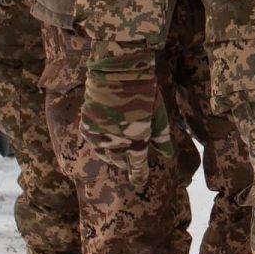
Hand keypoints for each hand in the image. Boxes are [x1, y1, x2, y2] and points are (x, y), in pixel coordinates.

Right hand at [81, 48, 171, 189]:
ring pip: (105, 154)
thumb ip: (162, 138)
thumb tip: (168, 156)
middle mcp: (117, 143)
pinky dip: (100, 143)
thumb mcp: (159, 115)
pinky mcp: (87, 127)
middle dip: (126, 161)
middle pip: (120, 161)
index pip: (138, 166)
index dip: (139, 175)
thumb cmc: (144, 90)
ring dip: (113, 154)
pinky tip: (106, 137)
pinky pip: (93, 142)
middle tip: (131, 158)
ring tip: (119, 149)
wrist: (117, 72)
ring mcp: (99, 136)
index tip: (140, 181)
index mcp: (137, 140)